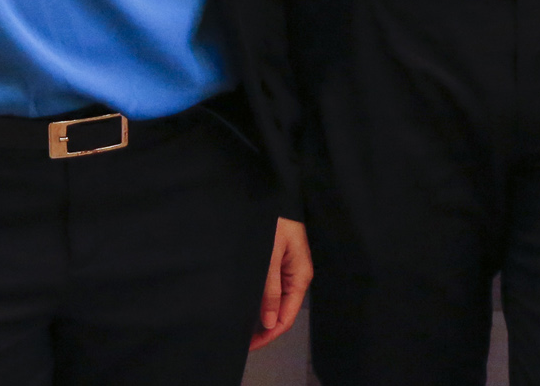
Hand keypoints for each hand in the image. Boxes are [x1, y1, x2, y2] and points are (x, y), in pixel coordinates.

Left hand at [250, 217, 312, 349]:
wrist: (272, 194)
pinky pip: (273, 288)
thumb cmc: (274, 222)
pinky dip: (261, 300)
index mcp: (300, 276)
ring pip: (276, 301)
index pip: (287, 316)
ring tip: (241, 327)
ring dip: (261, 315)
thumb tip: (269, 323)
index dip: (268, 334)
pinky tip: (248, 306)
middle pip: (282, 311)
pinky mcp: (280, 262)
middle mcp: (297, 276)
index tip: (248, 344)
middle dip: (263, 328)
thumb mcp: (269, 256)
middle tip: (239, 339)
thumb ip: (270, 289)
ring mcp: (289, 269)